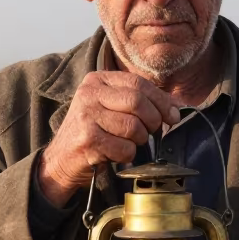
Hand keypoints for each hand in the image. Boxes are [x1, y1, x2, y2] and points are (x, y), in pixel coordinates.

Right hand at [37, 71, 179, 206]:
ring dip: (139, 140)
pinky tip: (117, 154)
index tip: (173, 115)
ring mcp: (86, 116)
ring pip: (133, 126)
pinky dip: (128, 155)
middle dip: (153, 120)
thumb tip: (177, 106)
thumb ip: (141, 101)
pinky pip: (125, 147)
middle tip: (152, 132)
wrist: (61, 159)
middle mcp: (88, 93)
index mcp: (97, 80)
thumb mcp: (112, 108)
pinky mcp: (87, 139)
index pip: (138, 83)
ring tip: (130, 143)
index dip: (161, 100)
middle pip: (137, 102)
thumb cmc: (93, 133)